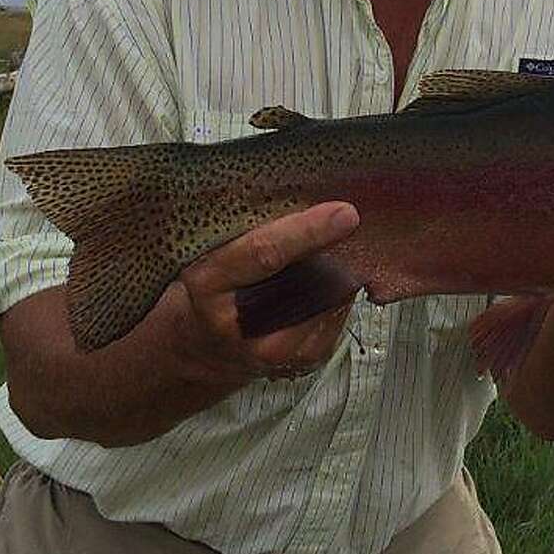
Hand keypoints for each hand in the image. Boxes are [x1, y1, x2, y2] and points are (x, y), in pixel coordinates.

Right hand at [173, 202, 360, 382]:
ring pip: (328, 300)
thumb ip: (249, 227)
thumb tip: (309, 191)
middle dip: (334, 250)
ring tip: (333, 249)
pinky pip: (337, 317)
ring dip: (339, 271)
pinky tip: (328, 280)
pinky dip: (339, 294)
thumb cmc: (212, 285)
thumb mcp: (212, 250)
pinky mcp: (299, 362)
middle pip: (305, 281)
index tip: (344, 213)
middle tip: (349, 220)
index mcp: (208, 282)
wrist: (203, 346)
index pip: (264, 253)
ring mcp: (270, 351)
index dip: (307, 231)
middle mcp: (238, 324)